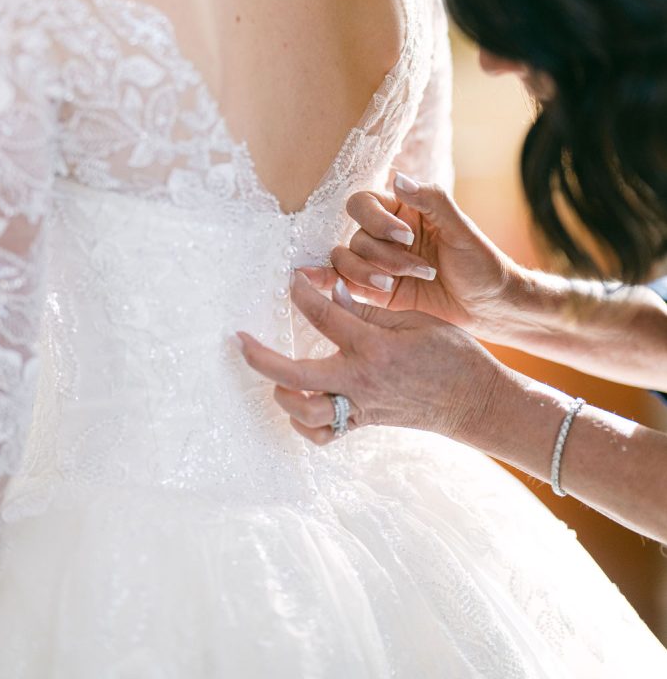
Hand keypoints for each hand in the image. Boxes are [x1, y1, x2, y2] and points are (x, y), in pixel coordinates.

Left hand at [236, 272, 510, 446]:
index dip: (302, 294)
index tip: (291, 280)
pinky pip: (324, 433)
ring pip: (303, 412)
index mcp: (373, 348)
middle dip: (260, 358)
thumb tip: (334, 296)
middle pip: (294, 375)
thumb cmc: (451, 356)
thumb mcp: (414, 322)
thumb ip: (369, 311)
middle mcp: (359, 381)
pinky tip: (299, 403)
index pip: (323, 316)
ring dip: (282, 392)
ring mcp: (359, 407)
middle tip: (239, 341)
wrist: (473, 402)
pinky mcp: (363, 423)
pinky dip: (304, 423)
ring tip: (274, 373)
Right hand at [302, 174, 522, 341]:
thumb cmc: (480, 262)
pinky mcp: (375, 292)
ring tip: (398, 284)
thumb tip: (398, 178)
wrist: (490, 306)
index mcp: (402, 211)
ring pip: (346, 261)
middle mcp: (383, 235)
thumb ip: (431, 200)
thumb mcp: (461, 229)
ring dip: (369, 273)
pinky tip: (312, 282)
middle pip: (355, 235)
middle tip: (419, 268)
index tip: (405, 236)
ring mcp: (377, 264)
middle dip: (382, 254)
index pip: (363, 203)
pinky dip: (326, 281)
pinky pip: (343, 283)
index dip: (376, 219)